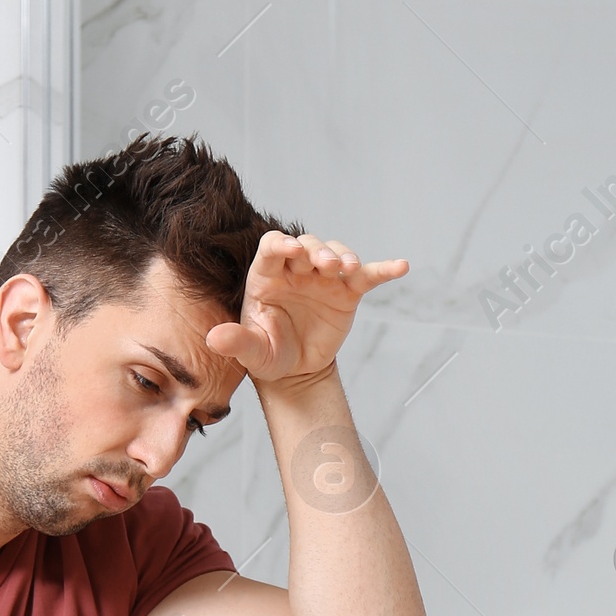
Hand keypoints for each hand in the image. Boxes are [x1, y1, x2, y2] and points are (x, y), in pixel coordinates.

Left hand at [205, 230, 407, 387]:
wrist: (296, 371)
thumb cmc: (269, 355)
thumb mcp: (252, 352)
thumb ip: (236, 342)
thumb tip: (214, 339)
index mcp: (267, 276)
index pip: (272, 248)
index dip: (280, 244)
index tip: (289, 249)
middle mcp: (296, 270)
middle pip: (307, 245)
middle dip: (316, 251)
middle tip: (325, 264)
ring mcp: (324, 278)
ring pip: (336, 253)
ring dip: (344, 256)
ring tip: (348, 269)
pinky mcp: (348, 292)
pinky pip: (367, 276)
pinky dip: (384, 269)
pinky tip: (401, 266)